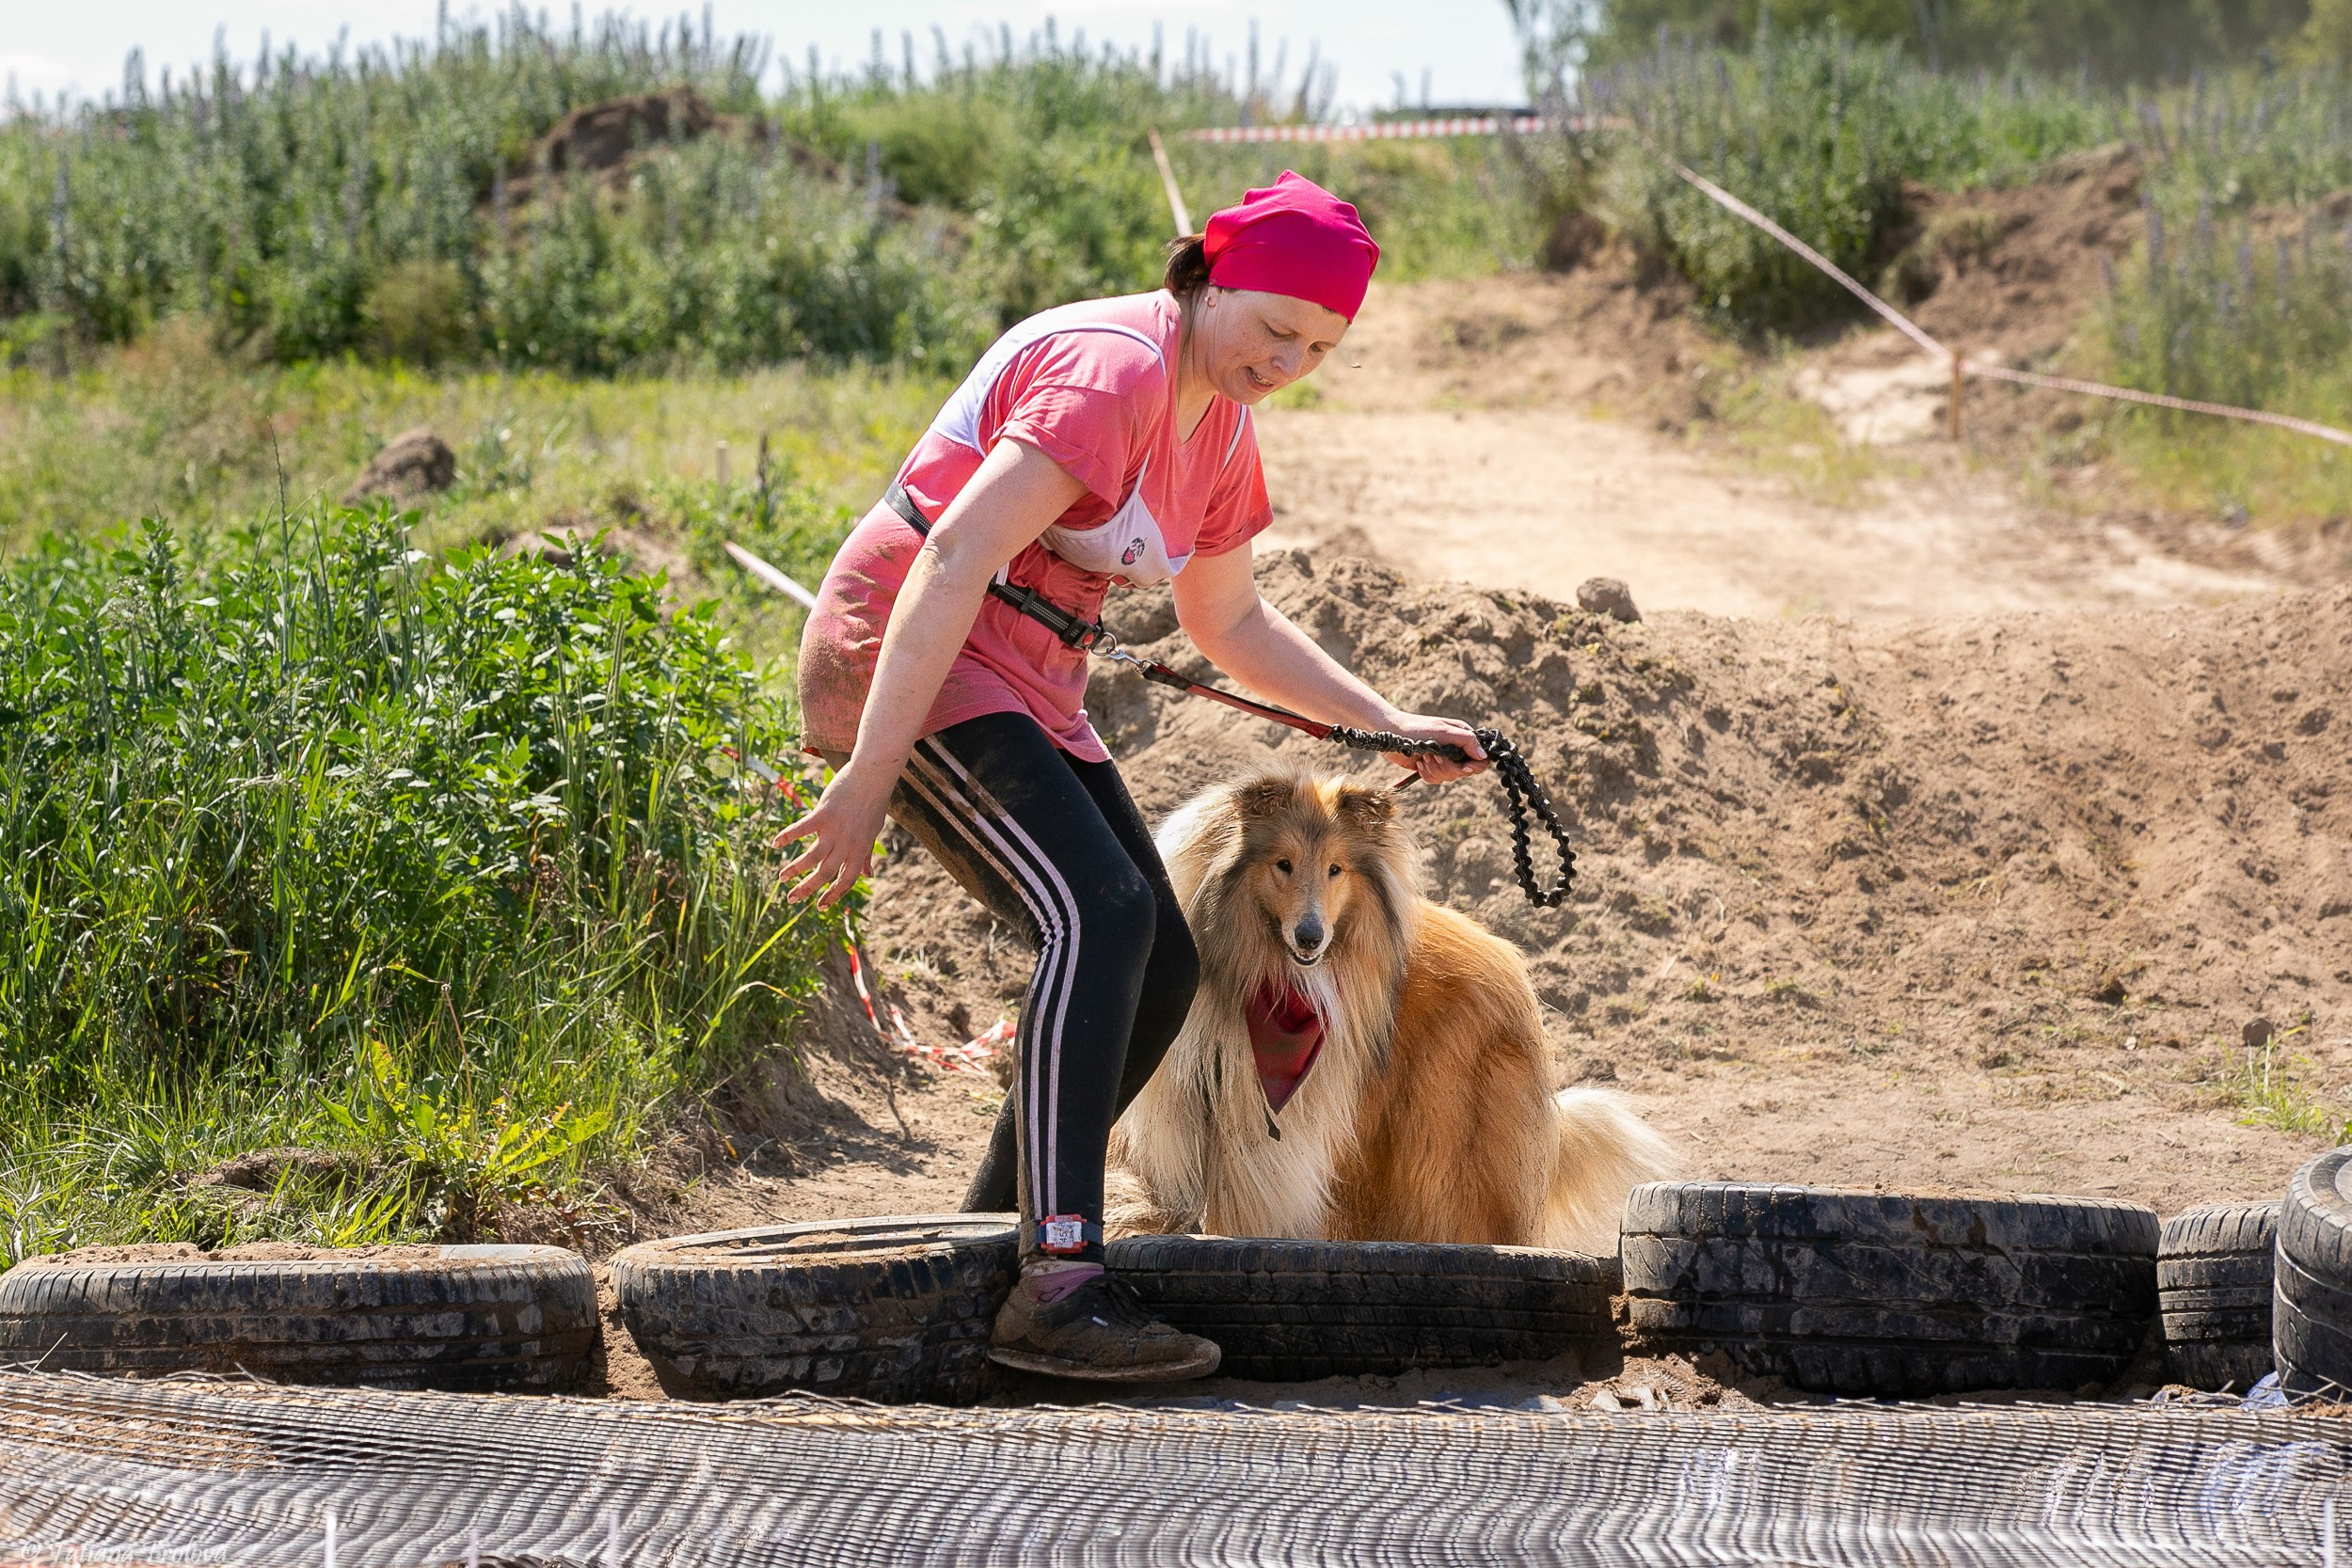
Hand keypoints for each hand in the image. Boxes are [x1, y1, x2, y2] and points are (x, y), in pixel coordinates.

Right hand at [772, 760, 896, 905]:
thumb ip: (866, 855)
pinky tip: (775, 843)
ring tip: (781, 877)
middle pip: (825, 873)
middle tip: (791, 899)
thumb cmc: (872, 805)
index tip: (820, 906)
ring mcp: (835, 829)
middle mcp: (847, 843)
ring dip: (795, 869)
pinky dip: (788, 836)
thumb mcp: (873, 833)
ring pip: (812, 856)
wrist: (872, 777)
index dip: (834, 895)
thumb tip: (869, 875)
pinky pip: (802, 829)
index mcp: (860, 850)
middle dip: (807, 889)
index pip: (846, 880)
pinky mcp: (823, 814)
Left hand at [1378, 712, 1487, 783]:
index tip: (1462, 767)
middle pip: (1464, 771)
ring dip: (1435, 770)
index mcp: (1463, 737)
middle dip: (1447, 767)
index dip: (1473, 766)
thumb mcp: (1443, 731)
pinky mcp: (1431, 767)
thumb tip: (1483, 755)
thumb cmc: (1416, 728)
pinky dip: (1427, 774)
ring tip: (1424, 758)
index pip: (1480, 759)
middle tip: (1434, 756)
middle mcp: (1456, 749)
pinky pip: (1436, 780)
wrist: (1390, 732)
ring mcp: (1444, 759)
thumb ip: (1466, 741)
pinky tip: (1419, 764)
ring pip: (1449, 777)